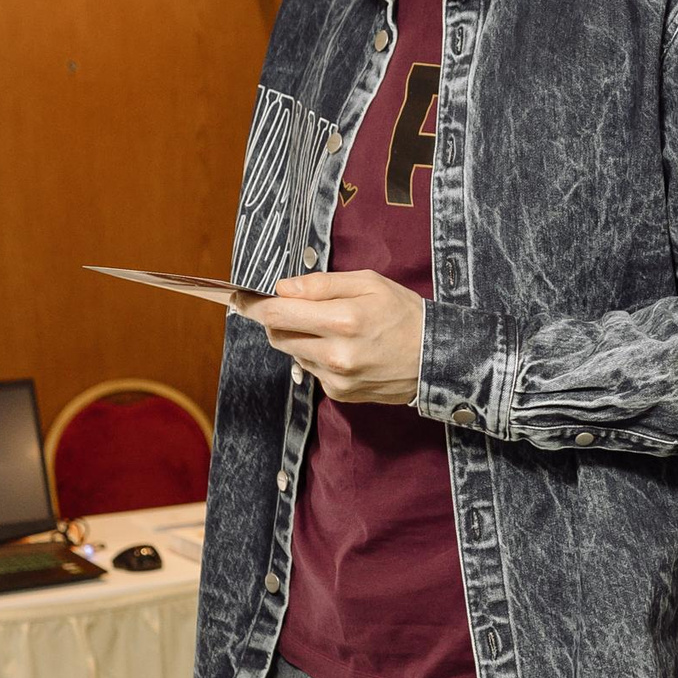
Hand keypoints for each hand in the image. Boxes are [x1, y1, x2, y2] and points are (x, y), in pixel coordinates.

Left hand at [242, 269, 424, 404]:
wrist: (437, 358)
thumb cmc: (404, 313)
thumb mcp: (369, 283)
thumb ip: (321, 284)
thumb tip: (282, 288)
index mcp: (342, 319)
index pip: (277, 312)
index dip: (253, 303)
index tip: (241, 297)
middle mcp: (335, 354)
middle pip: (277, 334)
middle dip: (279, 319)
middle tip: (296, 308)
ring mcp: (336, 378)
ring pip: (292, 353)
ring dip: (299, 338)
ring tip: (331, 329)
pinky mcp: (340, 393)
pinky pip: (311, 371)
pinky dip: (317, 357)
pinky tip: (344, 350)